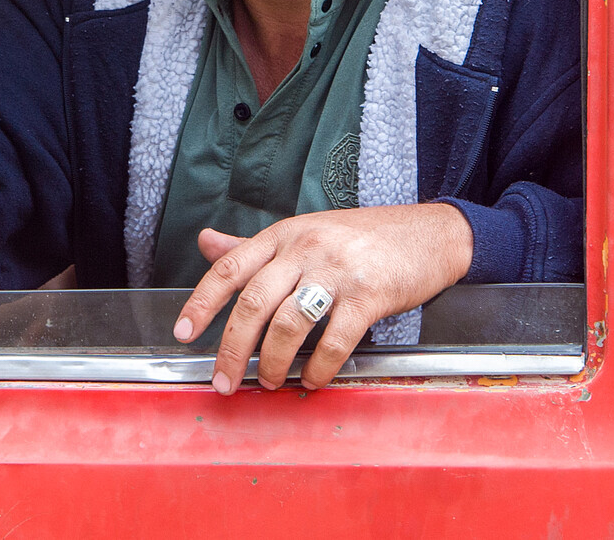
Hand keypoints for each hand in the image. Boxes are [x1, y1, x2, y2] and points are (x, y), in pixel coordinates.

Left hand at [172, 204, 473, 392]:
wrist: (430, 233)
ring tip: (268, 382)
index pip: (230, 267)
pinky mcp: (369, 295)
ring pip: (288, 324)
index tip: (183, 334)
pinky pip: (333, 341)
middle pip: (253, 302)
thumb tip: (206, 242)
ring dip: (271, 363)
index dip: (201, 303)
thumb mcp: (304, 232)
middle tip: (222, 380)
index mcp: (284, 234)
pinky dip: (318, 369)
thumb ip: (254, 245)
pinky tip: (312, 381)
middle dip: (231, 348)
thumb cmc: (364, 238)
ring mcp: (338, 271)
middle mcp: (306, 248)